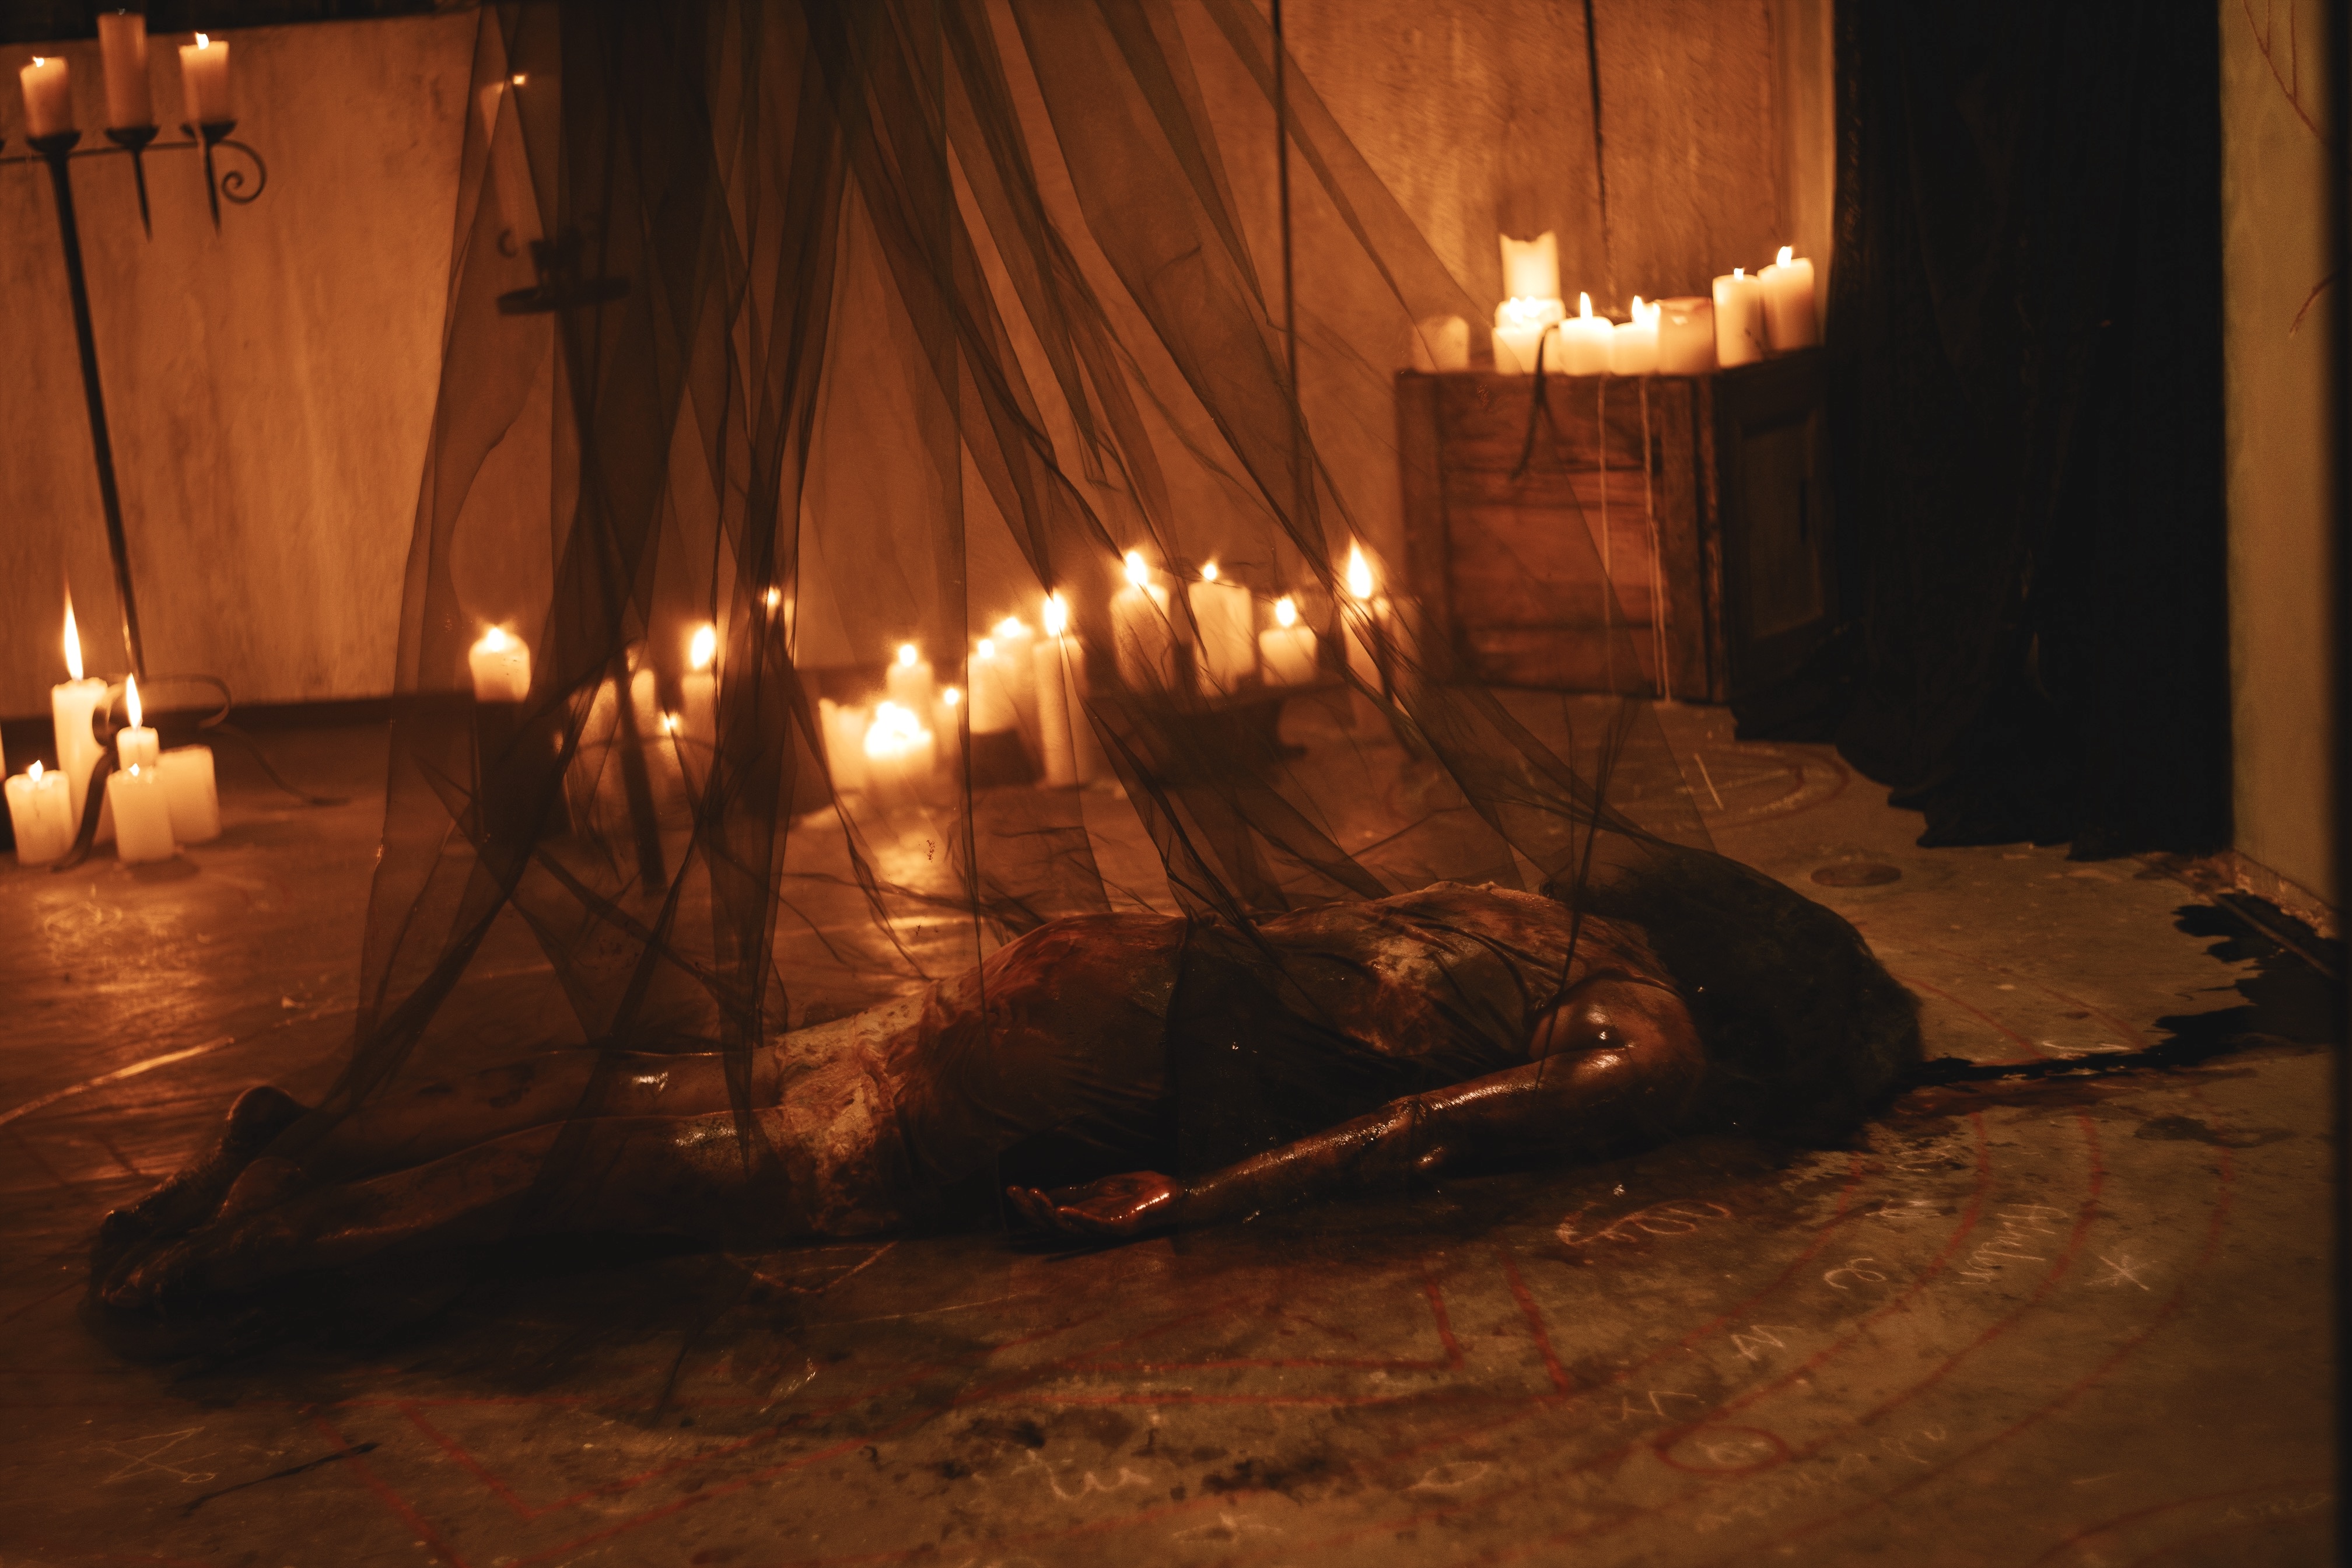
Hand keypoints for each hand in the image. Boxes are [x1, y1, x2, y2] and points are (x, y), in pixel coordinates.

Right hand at [1005, 1171, 1181, 1240]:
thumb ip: (1077, 1191)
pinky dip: (1079, 1218)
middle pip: (1053, 1224)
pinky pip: (1097, 1226)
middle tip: (1014, 1193)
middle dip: (1031, 1210)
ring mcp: (1107, 1227)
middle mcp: (1092, 1226)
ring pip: (1070, 1227)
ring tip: (1033, 1195)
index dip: (1029, 1206)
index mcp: (1086, 1216)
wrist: (1173, 1193)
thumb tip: (1048, 1193)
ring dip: (1049, 1212)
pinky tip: (1063, 1208)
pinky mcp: (1123, 1226)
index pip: (1050, 1216)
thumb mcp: (1102, 1186)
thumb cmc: (1141, 1191)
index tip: (1012, 1190)